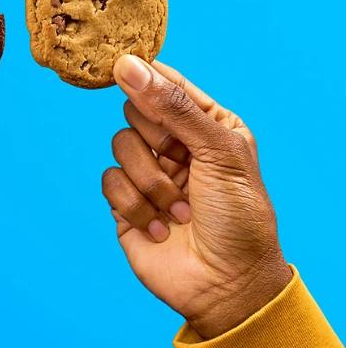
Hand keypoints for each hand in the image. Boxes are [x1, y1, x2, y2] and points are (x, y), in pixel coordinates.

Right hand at [102, 55, 290, 338]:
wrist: (225, 283)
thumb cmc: (238, 217)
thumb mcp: (218, 152)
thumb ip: (173, 108)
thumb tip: (128, 64)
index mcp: (207, 125)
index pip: (168, 84)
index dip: (148, 77)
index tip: (125, 68)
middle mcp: (176, 146)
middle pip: (135, 111)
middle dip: (156, 140)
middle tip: (178, 163)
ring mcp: (148, 174)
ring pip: (120, 146)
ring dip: (150, 181)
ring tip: (178, 208)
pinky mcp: (124, 203)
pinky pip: (109, 181)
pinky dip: (135, 205)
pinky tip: (161, 226)